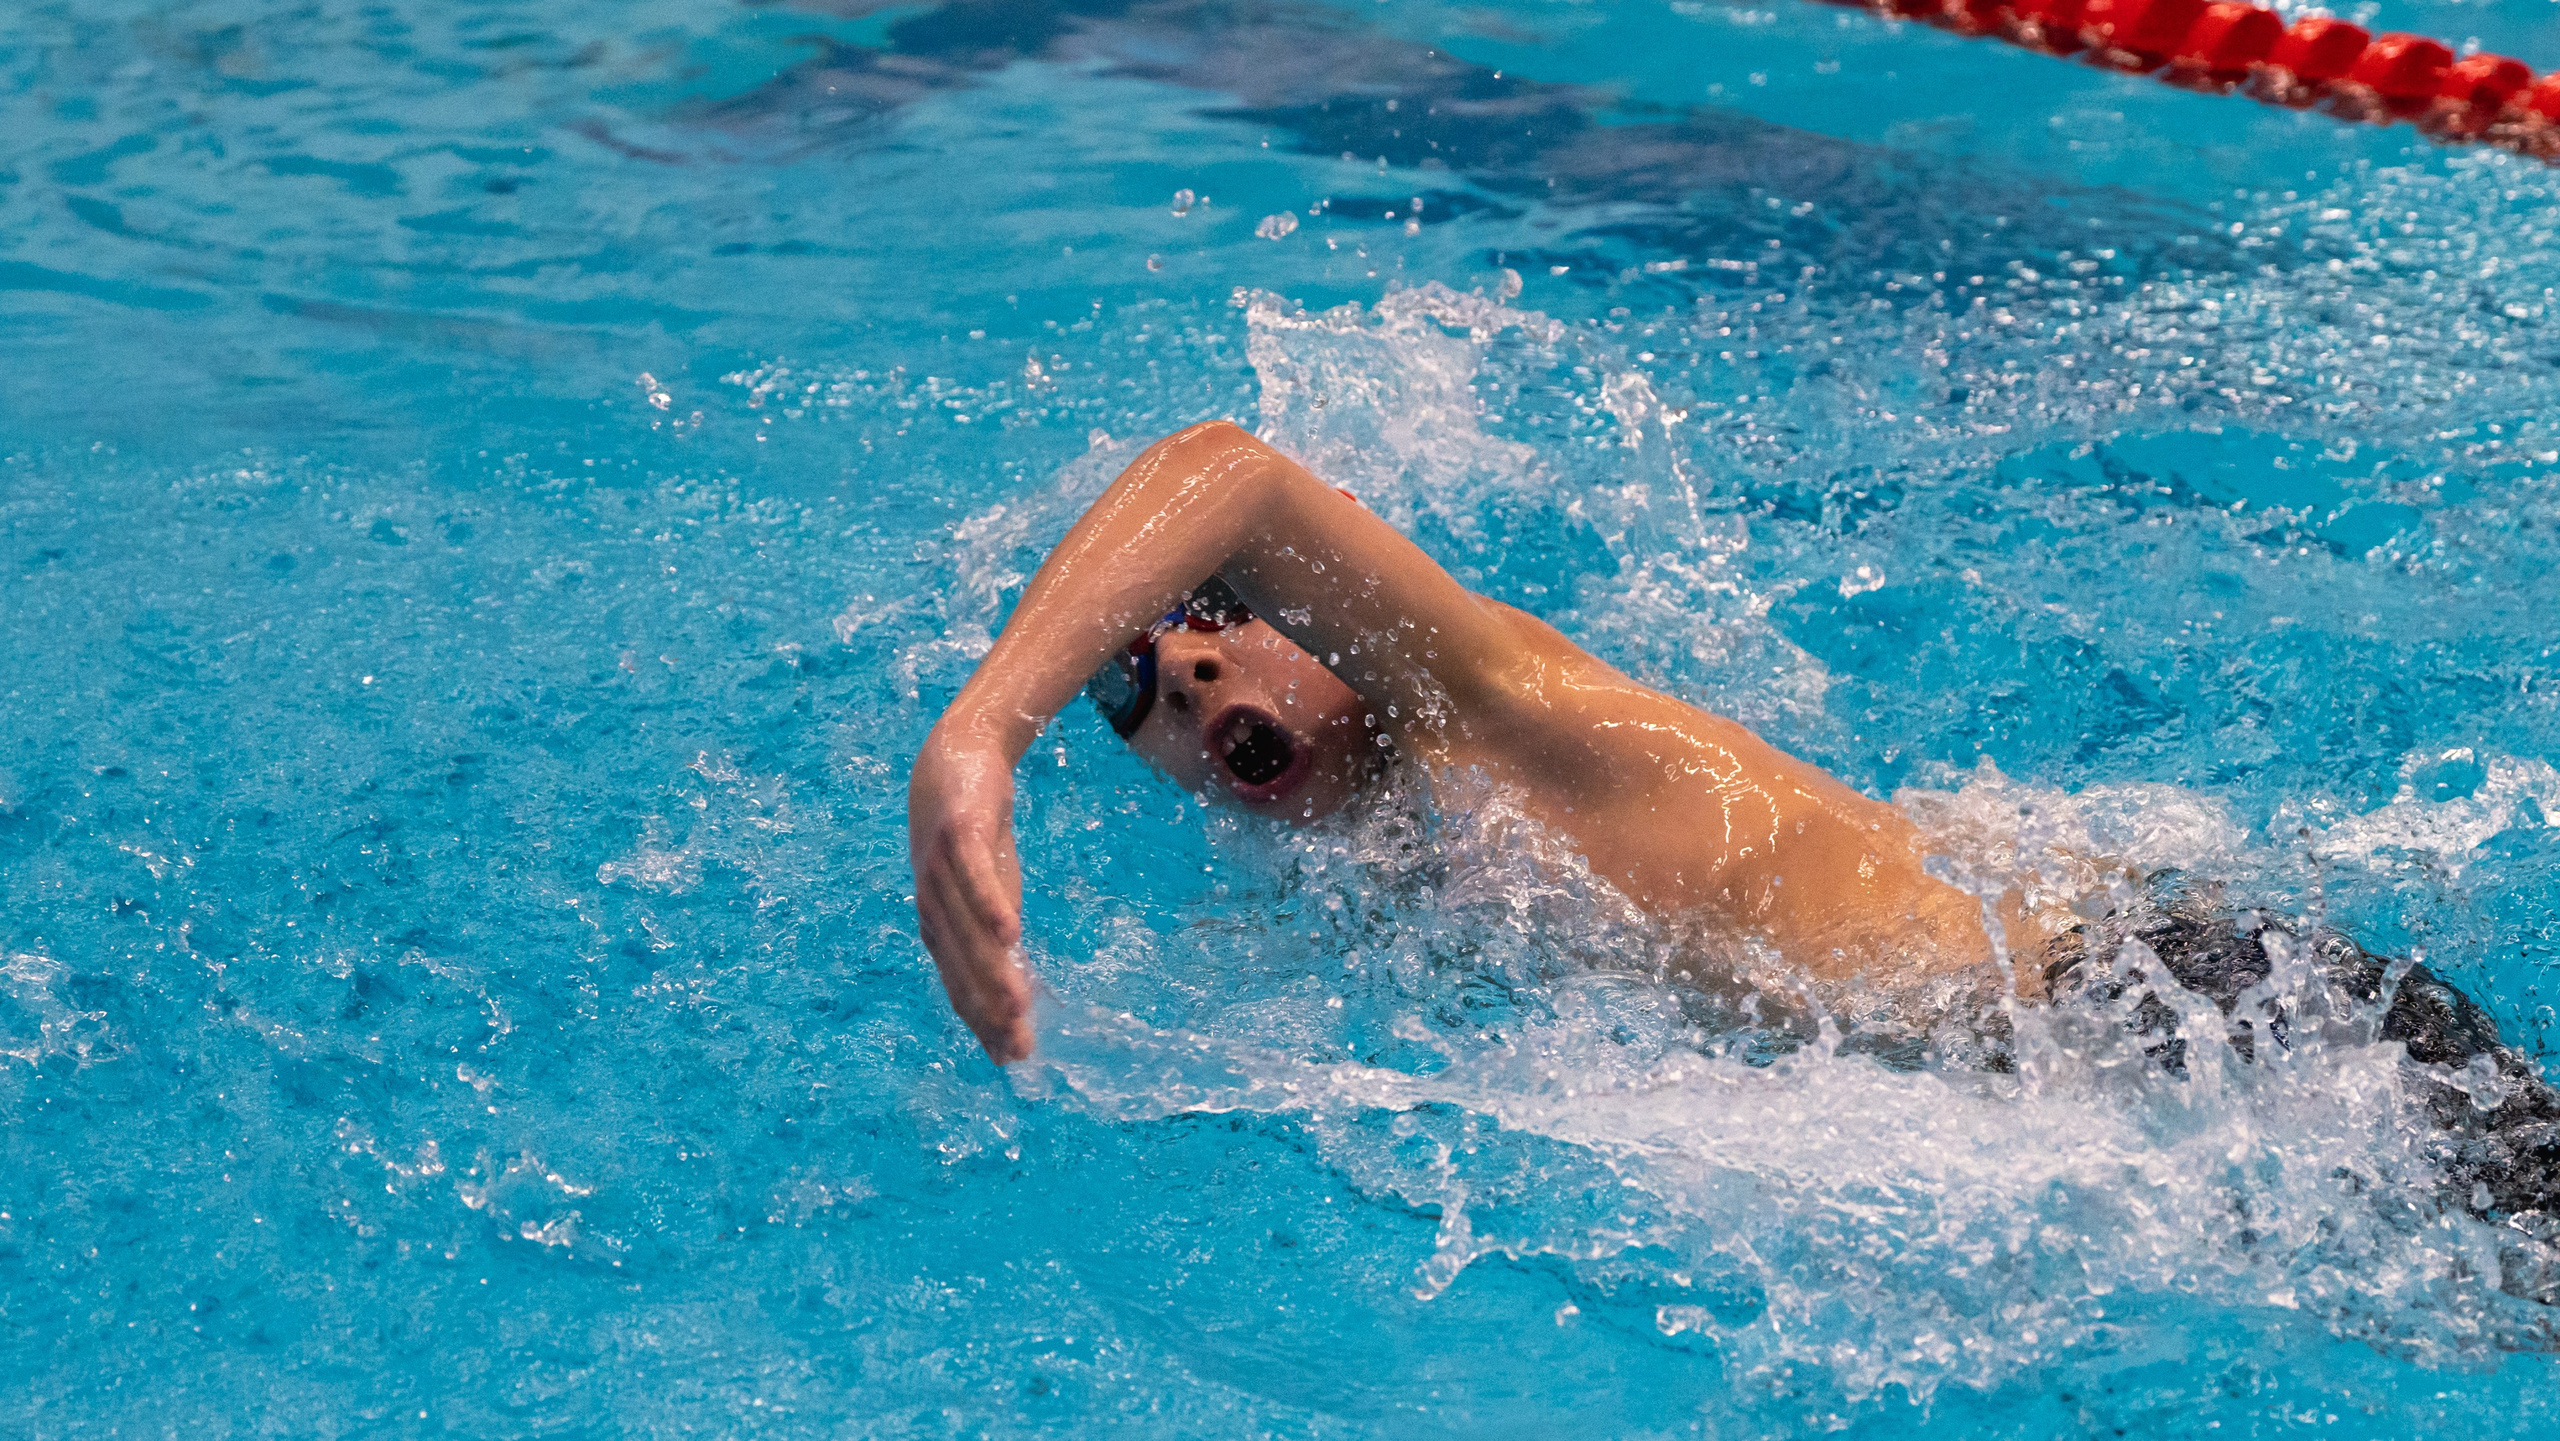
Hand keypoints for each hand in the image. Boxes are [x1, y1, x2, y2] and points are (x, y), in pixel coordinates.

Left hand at [908, 732, 1033, 1061]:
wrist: (953, 761)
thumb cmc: (971, 837)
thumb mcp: (989, 892)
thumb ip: (998, 938)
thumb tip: (1018, 989)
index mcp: (939, 926)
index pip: (960, 984)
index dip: (983, 1023)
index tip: (1012, 1058)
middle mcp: (933, 905)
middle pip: (964, 967)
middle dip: (991, 1011)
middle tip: (1020, 1046)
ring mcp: (940, 870)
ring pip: (967, 930)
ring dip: (992, 969)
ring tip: (1018, 1005)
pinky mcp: (957, 834)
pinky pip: (973, 876)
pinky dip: (990, 905)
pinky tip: (1010, 931)